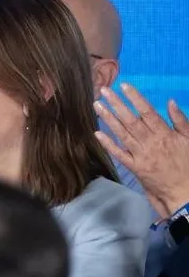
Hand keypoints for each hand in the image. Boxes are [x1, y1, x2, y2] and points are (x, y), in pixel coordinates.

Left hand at [95, 84, 188, 216]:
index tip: (124, 86)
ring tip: (97, 105)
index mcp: (164, 134)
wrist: (185, 190)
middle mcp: (150, 142)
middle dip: (116, 104)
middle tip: (103, 90)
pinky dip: (108, 144)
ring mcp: (140, 155)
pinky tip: (97, 133)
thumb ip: (180, 120)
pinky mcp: (134, 167)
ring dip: (108, 119)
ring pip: (122, 134)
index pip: (147, 112)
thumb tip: (170, 101)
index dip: (135, 98)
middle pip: (130, 120)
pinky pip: (119, 154)